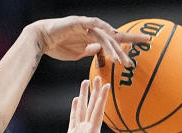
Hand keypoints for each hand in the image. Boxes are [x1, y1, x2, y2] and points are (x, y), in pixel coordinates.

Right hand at [28, 16, 148, 66]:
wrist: (40, 39)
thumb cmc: (56, 46)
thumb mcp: (77, 53)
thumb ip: (90, 51)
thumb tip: (100, 51)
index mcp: (93, 37)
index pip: (113, 40)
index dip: (127, 43)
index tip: (141, 48)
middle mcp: (93, 29)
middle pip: (114, 37)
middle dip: (127, 44)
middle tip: (139, 53)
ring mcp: (87, 25)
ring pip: (105, 35)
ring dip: (114, 48)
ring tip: (120, 60)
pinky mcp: (80, 22)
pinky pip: (94, 25)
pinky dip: (103, 30)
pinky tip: (111, 35)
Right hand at [64, 78, 119, 132]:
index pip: (98, 112)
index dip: (102, 98)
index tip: (106, 84)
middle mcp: (87, 131)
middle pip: (91, 106)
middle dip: (94, 91)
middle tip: (97, 75)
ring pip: (82, 110)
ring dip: (84, 96)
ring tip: (85, 82)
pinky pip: (73, 119)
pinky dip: (75, 109)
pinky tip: (76, 100)